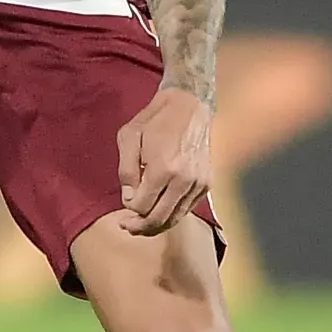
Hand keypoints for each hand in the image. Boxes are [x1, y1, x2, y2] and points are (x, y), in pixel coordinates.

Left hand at [116, 86, 214, 235]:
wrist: (189, 105)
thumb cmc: (155, 119)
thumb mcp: (129, 137)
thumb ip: (126, 171)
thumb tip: (130, 199)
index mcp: (163, 169)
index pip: (142, 207)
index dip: (129, 210)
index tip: (125, 203)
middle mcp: (183, 180)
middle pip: (159, 219)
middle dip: (140, 227)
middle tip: (127, 226)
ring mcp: (198, 183)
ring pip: (175, 218)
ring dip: (156, 225)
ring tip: (141, 224)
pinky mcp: (206, 183)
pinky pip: (187, 209)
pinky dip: (172, 214)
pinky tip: (160, 210)